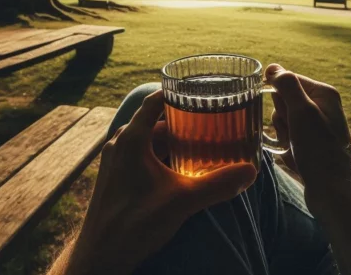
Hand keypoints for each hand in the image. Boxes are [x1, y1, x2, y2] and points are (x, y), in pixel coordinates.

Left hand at [63, 91, 256, 274]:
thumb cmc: (133, 225)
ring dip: (176, 143)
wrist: (100, 259)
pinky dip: (165, 158)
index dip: (179, 93)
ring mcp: (117, 163)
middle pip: (157, 122)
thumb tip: (250, 171)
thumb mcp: (181, 202)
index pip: (155, 101)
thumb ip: (217, 185)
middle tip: (214, 124)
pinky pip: (144, 158)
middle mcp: (121, 145)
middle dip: (185, 123)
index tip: (203, 92)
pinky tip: (184, 171)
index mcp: (131, 140)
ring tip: (205, 146)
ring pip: (151, 142)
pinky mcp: (117, 180)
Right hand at [266, 64, 350, 204]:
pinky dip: (287, 150)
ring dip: (283, 137)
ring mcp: (316, 128)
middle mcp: (322, 108)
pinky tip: (297, 160)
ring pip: (282, 123)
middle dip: (281, 121)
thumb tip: (273, 68)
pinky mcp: (310, 146)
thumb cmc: (320, 151)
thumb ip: (287, 85)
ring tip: (297, 150)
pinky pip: (287, 140)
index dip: (280, 99)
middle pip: (283, 103)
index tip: (287, 116)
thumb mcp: (302, 112)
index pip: (288, 81)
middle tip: (294, 135)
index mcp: (324, 94)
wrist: (334, 192)